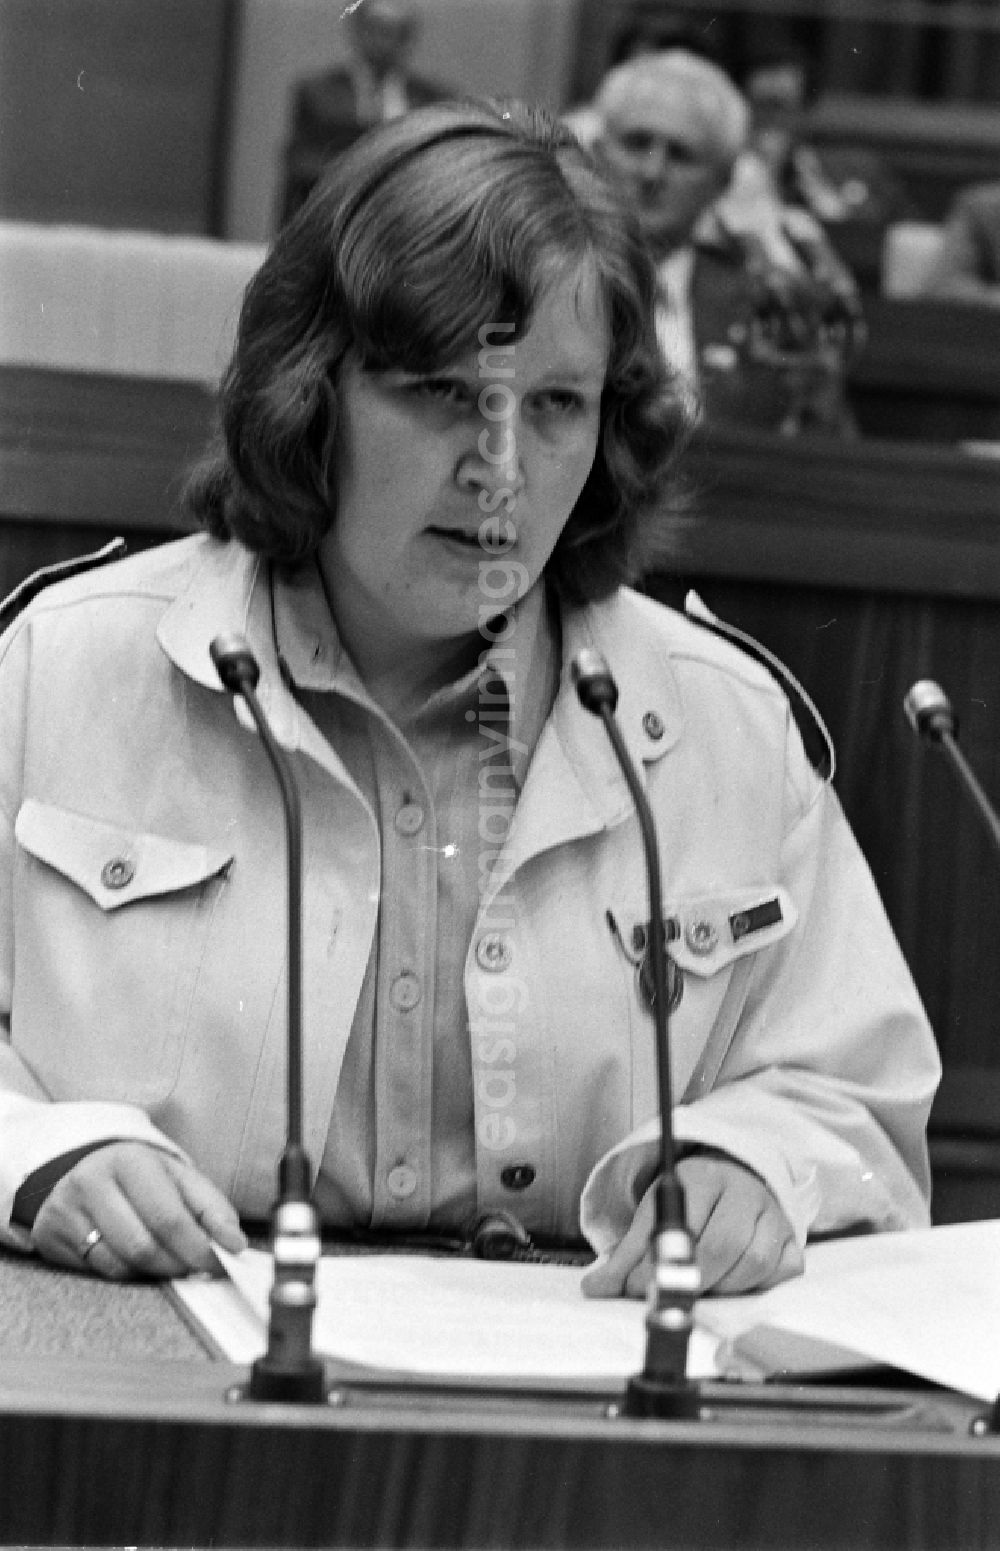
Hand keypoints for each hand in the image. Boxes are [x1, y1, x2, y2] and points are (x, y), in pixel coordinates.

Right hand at [32, 1141, 246, 1279]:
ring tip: (169, 1262)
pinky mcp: (51, 1236)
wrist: (85, 1165)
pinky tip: (137, 1261)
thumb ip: (212, 1207)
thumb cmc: (141, 1176)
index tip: (220, 1263)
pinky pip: (97, 1272)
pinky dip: (126, 1273)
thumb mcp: (179, 1177)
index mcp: (130, 1160)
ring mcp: (66, 1211)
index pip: (168, 1216)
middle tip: (195, 1269)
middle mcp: (92, 1182)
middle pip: (142, 1246)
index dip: (197, 1247)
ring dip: (153, 1273)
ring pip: (119, 1265)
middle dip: (177, 1265)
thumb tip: (234, 1243)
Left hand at [582, 1150, 802, 1299]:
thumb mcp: (653, 1214)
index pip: (683, 1224)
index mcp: (702, 1177)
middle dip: (690, 1280)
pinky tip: (736, 1282)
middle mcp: (743, 1191)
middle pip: (723, 1245)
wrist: (736, 1175)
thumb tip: (594, 1288)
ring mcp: (773, 1215)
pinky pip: (783, 1272)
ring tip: (700, 1287)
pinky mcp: (793, 1239)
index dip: (659, 1265)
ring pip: (754, 1262)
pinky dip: (758, 1286)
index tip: (639, 1288)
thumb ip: (626, 1254)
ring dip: (722, 1286)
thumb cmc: (692, 1201)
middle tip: (669, 1294)